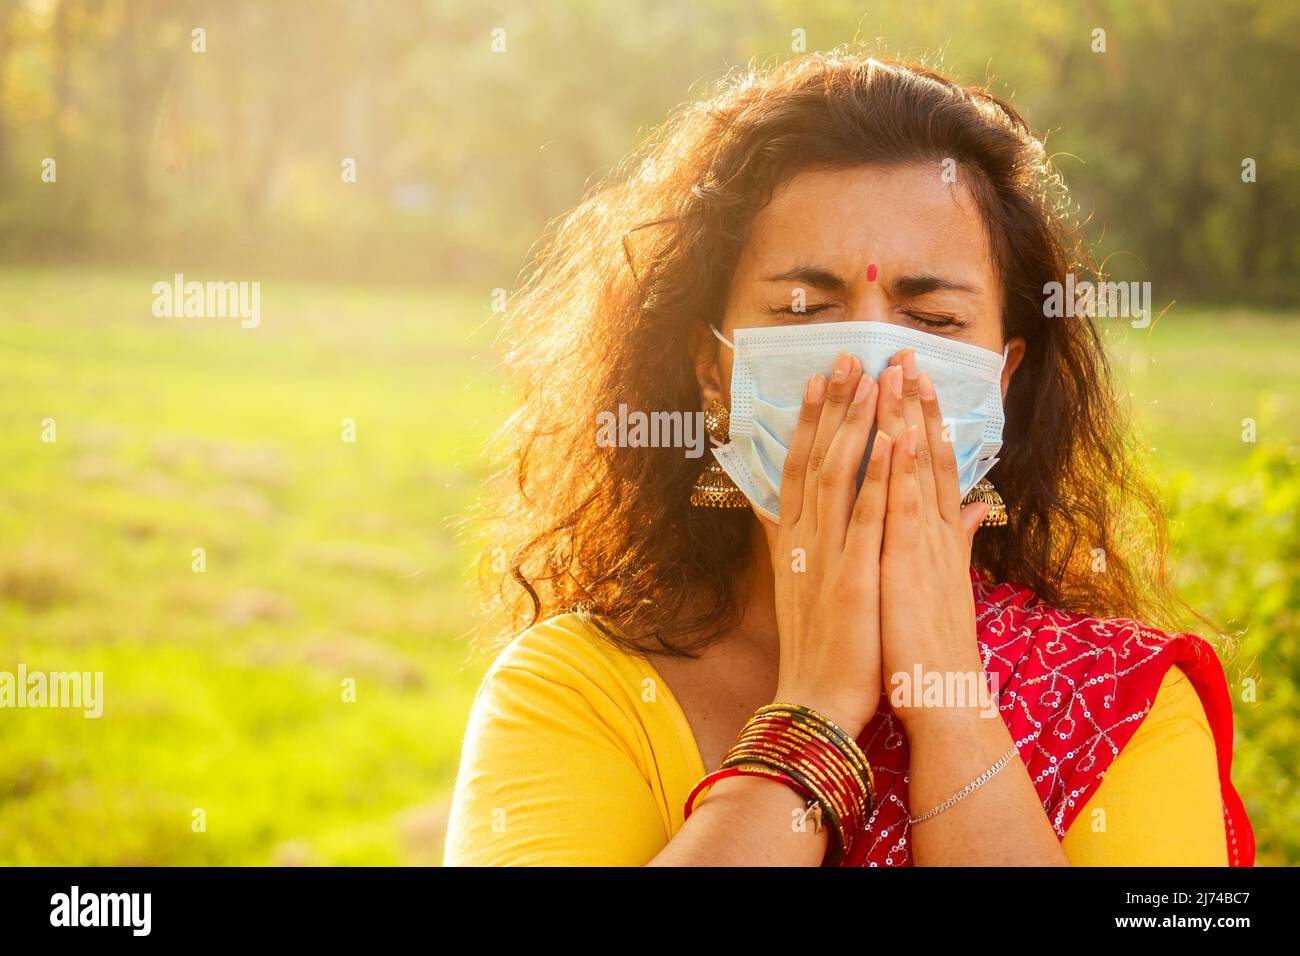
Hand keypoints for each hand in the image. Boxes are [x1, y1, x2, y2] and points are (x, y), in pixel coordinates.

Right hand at [757, 352, 893, 739]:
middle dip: (832, 406)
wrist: (816, 703)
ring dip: (856, 424)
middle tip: (845, 356)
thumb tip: (785, 516)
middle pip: (815, 458)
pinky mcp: (853, 577)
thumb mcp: (809, 590)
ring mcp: (827, 555)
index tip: (820, 380)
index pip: (800, 468)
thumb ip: (805, 546)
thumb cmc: (822, 650)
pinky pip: (867, 517)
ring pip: (838, 475)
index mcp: (797, 542)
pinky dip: (880, 475)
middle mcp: (805, 539)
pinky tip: (893, 439)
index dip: (810, 421)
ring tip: (871, 379)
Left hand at [874, 350, 989, 729]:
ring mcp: (924, 548)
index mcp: (936, 539)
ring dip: (908, 420)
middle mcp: (934, 535)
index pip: (932, 468)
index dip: (925, 422)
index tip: (914, 381)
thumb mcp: (945, 584)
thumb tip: (973, 510)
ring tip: (900, 373)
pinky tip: (900, 434)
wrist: (943, 699)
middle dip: (916, 405)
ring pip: (916, 471)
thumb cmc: (932, 646)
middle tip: (907, 354)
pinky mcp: (909, 568)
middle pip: (927, 458)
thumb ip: (958, 540)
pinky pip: (905, 508)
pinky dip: (903, 470)